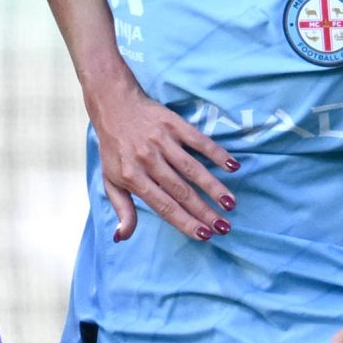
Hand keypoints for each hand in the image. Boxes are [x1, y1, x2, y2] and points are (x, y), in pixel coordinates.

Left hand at [88, 85, 239, 242]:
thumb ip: (122, 209)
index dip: (184, 221)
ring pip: (192, 169)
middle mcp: (147, 160)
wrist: (114, 105)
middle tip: (224, 227)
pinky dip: (217, 154)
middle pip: (181, 191)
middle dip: (204, 211)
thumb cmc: (114, 149)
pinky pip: (199, 141)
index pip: (163, 205)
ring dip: (213, 187)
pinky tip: (232, 167)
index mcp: (132, 177)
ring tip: (230, 203)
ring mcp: (161, 141)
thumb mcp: (111, 180)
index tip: (204, 235)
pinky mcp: (173, 124)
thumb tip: (123, 237)